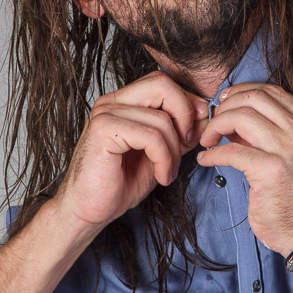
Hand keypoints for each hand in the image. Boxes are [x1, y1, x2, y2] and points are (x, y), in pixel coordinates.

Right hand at [56, 71, 208, 231]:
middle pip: (162, 84)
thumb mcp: (162, 152)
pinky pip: (151, 136)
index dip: (186, 103)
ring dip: (174, 150)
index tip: (193, 132)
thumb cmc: (120, 183)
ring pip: (161, 118)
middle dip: (184, 114)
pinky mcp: (103, 131)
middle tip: (186, 144)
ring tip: (168, 171)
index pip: (163, 82)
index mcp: (124, 101)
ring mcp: (105, 114)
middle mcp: (112, 102)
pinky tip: (161, 175)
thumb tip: (204, 112)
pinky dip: (164, 159)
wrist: (88, 210)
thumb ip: (181, 131)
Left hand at [197, 83, 292, 255]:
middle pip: (253, 98)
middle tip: (213, 125)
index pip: (270, 90)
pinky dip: (212, 153)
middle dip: (226, 107)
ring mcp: (289, 150)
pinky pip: (230, 151)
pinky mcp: (271, 171)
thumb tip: (230, 112)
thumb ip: (266, 129)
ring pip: (240, 117)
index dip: (241, 92)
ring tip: (207, 141)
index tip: (224, 103)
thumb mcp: (290, 151)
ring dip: (216, 126)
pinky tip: (206, 159)